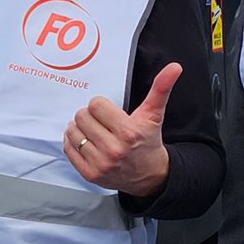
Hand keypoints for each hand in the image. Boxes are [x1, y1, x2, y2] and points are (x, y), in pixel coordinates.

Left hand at [64, 63, 181, 195]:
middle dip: (90, 116)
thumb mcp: (154, 114)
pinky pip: (69, 150)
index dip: (101, 106)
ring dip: (80, 129)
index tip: (108, 112)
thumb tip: (174, 68)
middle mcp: (113, 149)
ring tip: (94, 132)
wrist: (150, 175)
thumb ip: (161, 88)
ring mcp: (101, 163)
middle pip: (82, 117)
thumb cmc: (148, 143)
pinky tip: (87, 143)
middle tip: (102, 123)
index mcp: (128, 132)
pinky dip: (74, 143)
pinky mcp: (90, 174)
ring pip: (73, 132)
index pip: (95, 105)